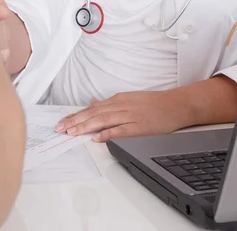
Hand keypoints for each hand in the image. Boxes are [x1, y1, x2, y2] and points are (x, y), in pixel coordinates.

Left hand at [55, 90, 184, 141]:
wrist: (176, 105)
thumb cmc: (153, 103)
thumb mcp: (128, 98)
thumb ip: (109, 102)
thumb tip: (92, 102)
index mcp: (117, 100)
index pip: (91, 109)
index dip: (76, 115)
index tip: (62, 122)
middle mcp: (121, 105)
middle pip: (94, 113)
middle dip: (75, 121)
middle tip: (60, 129)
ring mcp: (130, 115)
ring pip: (104, 120)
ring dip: (86, 126)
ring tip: (72, 132)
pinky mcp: (140, 126)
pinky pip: (121, 130)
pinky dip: (109, 133)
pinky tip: (98, 137)